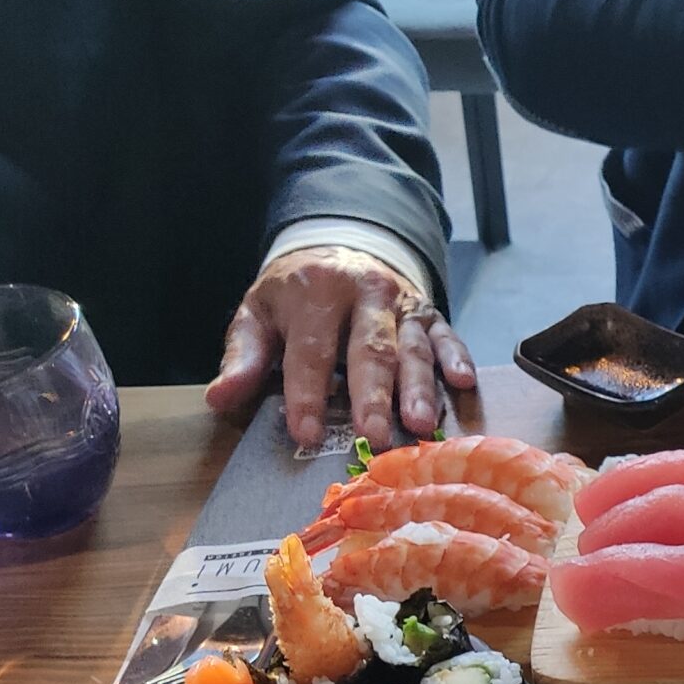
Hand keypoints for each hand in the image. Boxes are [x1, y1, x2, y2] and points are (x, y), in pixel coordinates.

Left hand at [204, 246, 474, 448]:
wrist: (341, 246)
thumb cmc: (296, 294)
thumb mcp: (259, 313)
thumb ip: (244, 356)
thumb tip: (220, 398)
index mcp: (316, 291)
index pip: (311, 350)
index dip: (307, 394)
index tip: (304, 433)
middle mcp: (365, 293)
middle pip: (370, 350)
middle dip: (372, 396)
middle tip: (373, 437)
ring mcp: (403, 303)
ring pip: (413, 349)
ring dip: (418, 388)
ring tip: (418, 424)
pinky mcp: (430, 313)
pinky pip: (448, 336)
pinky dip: (457, 359)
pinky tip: (463, 383)